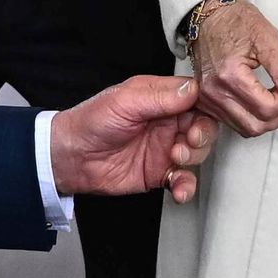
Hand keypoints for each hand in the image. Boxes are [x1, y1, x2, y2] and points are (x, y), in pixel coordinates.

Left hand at [49, 73, 218, 203]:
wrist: (70, 158)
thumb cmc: (91, 122)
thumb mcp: (125, 102)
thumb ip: (160, 98)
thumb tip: (192, 89)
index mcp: (160, 98)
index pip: (196, 97)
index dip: (207, 105)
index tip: (206, 114)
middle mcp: (166, 122)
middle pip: (203, 125)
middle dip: (202, 134)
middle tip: (190, 139)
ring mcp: (164, 148)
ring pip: (197, 152)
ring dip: (194, 157)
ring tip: (176, 158)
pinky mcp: (159, 173)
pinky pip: (183, 179)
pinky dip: (186, 186)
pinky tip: (179, 188)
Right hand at [184, 0, 277, 137]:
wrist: (209, 15)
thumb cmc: (236, 21)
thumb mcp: (267, 38)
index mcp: (229, 75)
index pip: (267, 108)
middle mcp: (214, 92)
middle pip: (256, 126)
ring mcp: (207, 99)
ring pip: (245, 129)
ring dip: (266, 120)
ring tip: (276, 99)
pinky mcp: (205, 101)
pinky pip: (232, 123)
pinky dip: (251, 118)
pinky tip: (259, 103)